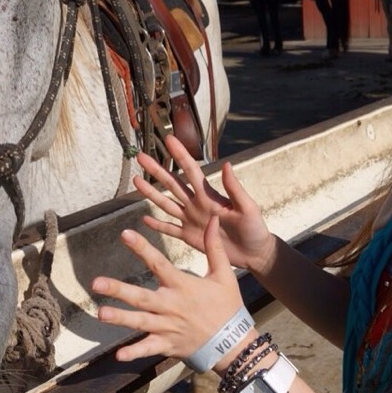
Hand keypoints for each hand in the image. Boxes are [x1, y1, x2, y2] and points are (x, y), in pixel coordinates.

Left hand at [92, 216, 253, 366]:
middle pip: (141, 297)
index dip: (142, 248)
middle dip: (119, 290)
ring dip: (120, 318)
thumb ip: (214, 246)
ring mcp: (168, 327)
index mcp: (183, 285)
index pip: (158, 263)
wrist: (233, 343)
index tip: (125, 234)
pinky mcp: (167, 345)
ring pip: (140, 322)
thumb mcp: (224, 274)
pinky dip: (134, 352)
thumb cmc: (227, 305)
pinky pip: (148, 349)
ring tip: (101, 314)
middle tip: (96, 283)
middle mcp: (171, 306)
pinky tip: (118, 355)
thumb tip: (212, 219)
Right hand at [136, 135, 275, 273]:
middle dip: (156, 170)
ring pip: (166, 204)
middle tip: (141, 157)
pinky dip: (157, 224)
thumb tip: (226, 164)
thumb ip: (234, 188)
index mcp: (209, 195)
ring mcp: (191, 220)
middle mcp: (196, 204)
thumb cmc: (255, 228)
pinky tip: (144, 219)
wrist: (255, 253)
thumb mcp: (247, 207)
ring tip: (136, 180)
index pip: (191, 171)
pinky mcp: (189, 237)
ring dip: (151, 193)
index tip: (169, 139)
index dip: (180, 155)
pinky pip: (170, 229)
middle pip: (172, 184)